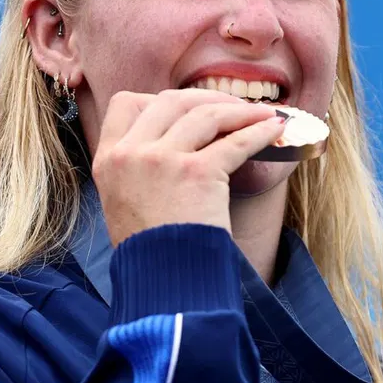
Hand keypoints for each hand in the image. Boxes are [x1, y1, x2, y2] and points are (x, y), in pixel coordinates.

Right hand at [92, 89, 286, 244]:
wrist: (163, 285)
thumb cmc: (150, 252)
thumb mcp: (123, 203)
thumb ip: (137, 168)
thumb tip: (176, 140)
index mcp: (108, 160)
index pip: (126, 104)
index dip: (158, 99)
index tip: (185, 107)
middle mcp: (130, 154)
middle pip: (171, 100)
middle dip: (206, 97)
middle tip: (231, 107)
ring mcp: (162, 160)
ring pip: (206, 113)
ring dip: (239, 110)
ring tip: (261, 115)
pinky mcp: (197, 173)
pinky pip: (236, 141)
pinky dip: (260, 132)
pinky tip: (274, 130)